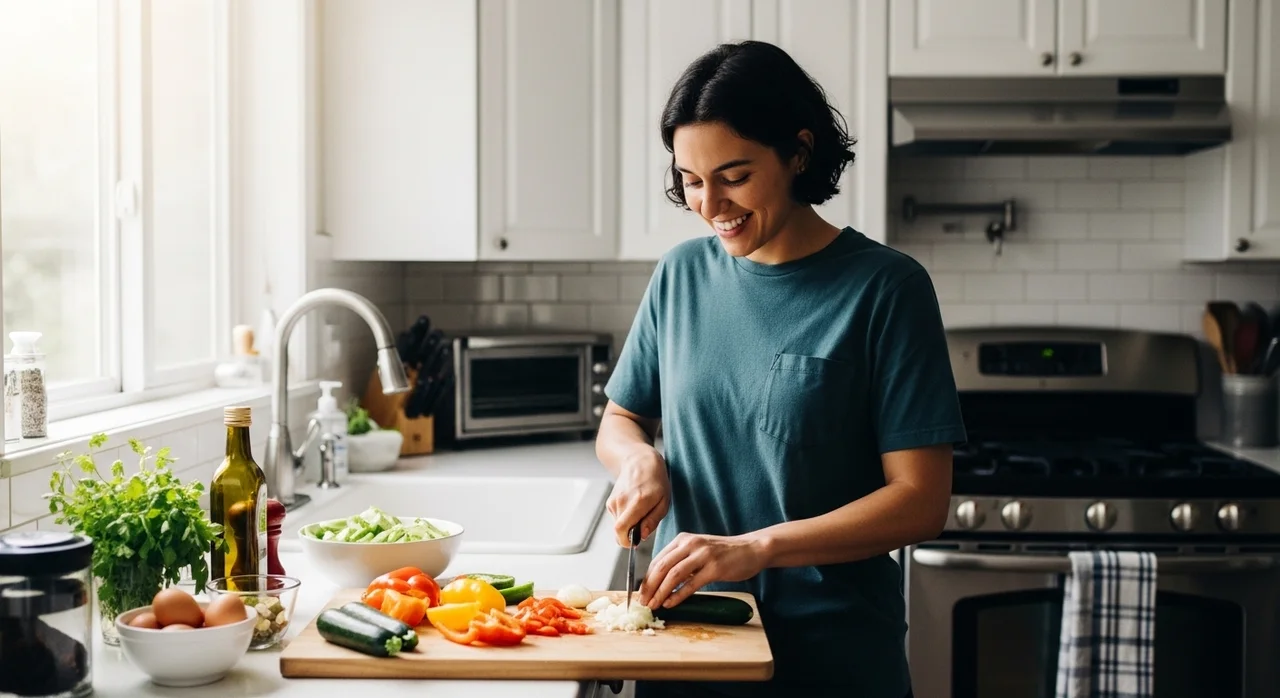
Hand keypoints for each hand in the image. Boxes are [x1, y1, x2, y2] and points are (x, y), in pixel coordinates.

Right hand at [605, 447, 669, 546]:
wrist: (639, 461)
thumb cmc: (656, 481)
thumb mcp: (663, 502)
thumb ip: (653, 520)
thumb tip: (642, 536)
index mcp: (637, 502)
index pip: (621, 529)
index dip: (627, 542)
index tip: (636, 542)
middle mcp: (622, 501)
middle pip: (618, 531)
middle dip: (630, 535)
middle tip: (643, 525)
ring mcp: (613, 501)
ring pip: (617, 526)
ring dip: (629, 526)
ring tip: (640, 513)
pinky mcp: (610, 502)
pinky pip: (616, 519)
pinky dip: (625, 519)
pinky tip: (633, 508)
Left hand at [638, 532, 766, 609]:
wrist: (751, 549)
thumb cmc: (724, 553)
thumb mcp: (698, 551)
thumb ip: (681, 561)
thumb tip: (660, 582)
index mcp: (683, 539)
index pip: (658, 559)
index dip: (646, 578)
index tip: (641, 592)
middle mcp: (691, 544)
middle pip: (662, 567)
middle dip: (650, 586)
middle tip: (644, 602)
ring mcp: (703, 555)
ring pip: (674, 575)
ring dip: (661, 592)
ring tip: (654, 605)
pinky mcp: (714, 568)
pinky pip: (691, 584)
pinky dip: (678, 595)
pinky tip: (670, 603)